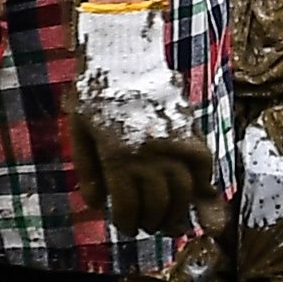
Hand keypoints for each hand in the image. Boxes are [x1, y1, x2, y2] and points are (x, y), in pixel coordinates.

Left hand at [66, 2, 214, 237]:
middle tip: (147, 228)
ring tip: (170, 221)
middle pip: (158, 205)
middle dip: (152, 223)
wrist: (125, 53)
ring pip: (184, 192)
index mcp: (118, 156)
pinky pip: (204, 166)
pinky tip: (197, 197)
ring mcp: (174, 142)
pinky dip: (204, 185)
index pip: (128, 207)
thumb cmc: (95, 91)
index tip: (127, 228)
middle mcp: (150, 154)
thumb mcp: (78, 131)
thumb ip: (87, 171)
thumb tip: (96, 206)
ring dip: (178, 212)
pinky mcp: (191, 130)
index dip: (127, 224)